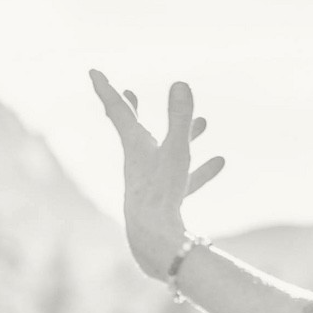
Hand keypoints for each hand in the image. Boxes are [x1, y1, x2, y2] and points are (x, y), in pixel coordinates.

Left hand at [89, 72, 224, 278]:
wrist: (154, 241)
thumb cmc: (161, 194)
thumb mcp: (176, 152)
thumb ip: (179, 118)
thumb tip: (180, 83)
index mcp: (134, 146)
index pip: (117, 110)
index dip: (107, 89)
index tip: (93, 71)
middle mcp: (138, 163)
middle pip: (133, 130)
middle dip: (132, 110)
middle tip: (127, 93)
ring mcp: (150, 183)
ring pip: (165, 153)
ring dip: (183, 136)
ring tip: (204, 122)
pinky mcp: (163, 201)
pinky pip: (182, 179)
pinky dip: (199, 169)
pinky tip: (219, 163)